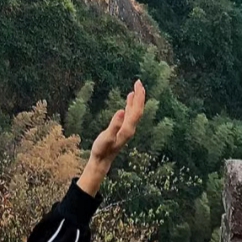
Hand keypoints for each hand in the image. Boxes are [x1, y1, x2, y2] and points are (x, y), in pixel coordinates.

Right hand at [78, 80, 144, 196]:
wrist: (102, 160)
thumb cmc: (102, 149)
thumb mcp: (107, 137)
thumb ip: (114, 125)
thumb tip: (122, 111)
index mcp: (128, 129)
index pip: (137, 110)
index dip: (139, 98)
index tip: (138, 85)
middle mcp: (130, 128)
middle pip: (138, 110)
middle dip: (140, 96)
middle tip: (138, 81)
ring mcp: (127, 128)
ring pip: (135, 111)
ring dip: (136, 99)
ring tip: (136, 87)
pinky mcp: (122, 128)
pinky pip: (130, 114)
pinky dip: (130, 105)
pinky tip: (129, 99)